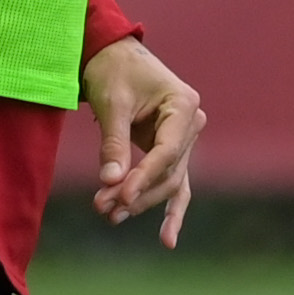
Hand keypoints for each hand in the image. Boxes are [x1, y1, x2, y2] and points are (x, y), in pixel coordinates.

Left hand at [81, 37, 205, 247]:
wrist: (112, 55)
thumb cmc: (112, 70)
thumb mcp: (111, 103)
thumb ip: (114, 143)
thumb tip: (111, 183)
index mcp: (183, 105)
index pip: (166, 152)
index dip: (143, 177)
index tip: (119, 196)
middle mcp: (191, 124)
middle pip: (168, 172)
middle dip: (136, 193)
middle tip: (102, 208)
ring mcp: (184, 138)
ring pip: (168, 181)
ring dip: (141, 201)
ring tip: (110, 216)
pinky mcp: (172, 149)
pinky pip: (173, 182)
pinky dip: (170, 210)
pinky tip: (167, 239)